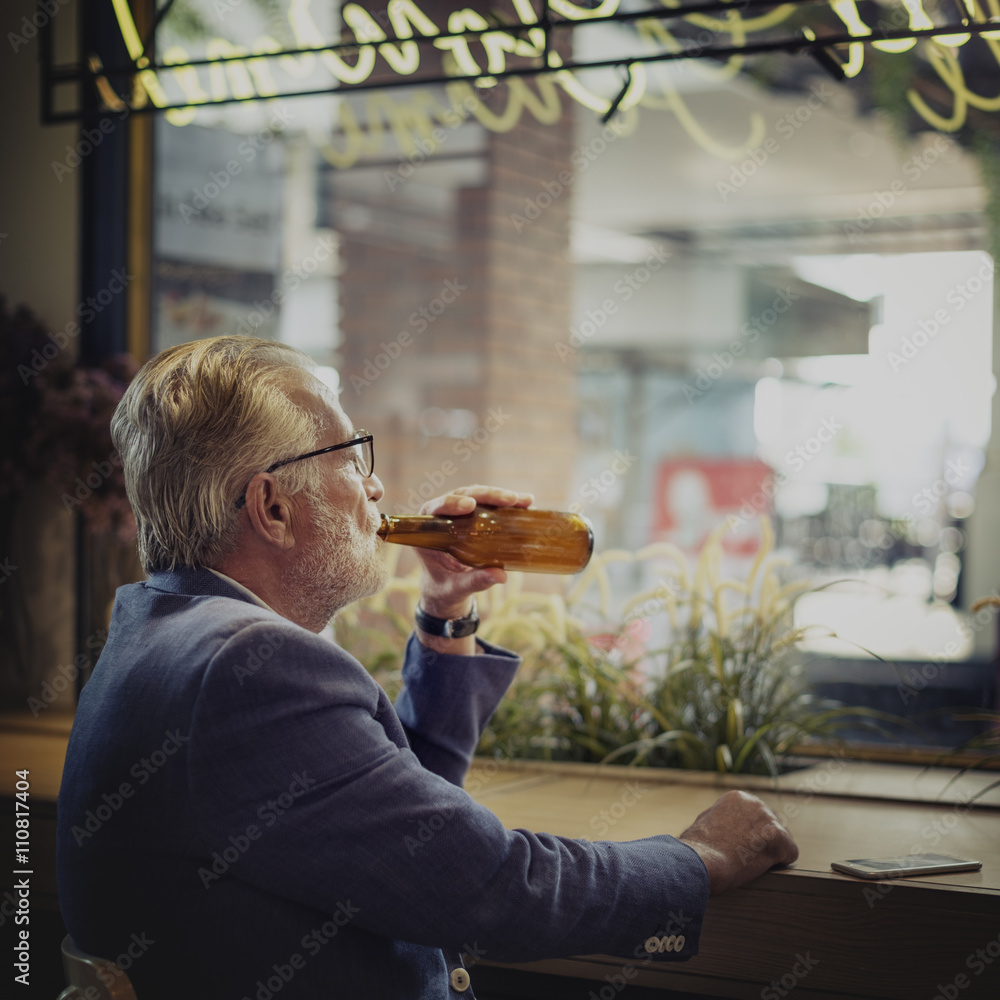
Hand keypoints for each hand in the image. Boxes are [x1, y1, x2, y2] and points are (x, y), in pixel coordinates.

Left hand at [415, 486, 533, 620]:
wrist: (447, 589)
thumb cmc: (444, 588)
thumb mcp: (456, 588)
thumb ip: (474, 582)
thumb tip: (500, 576)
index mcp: (426, 533)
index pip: (434, 510)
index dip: (451, 503)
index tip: (470, 505)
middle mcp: (440, 518)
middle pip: (461, 496)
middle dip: (486, 495)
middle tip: (510, 499)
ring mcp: (457, 515)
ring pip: (476, 496)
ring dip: (499, 496)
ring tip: (523, 500)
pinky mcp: (472, 518)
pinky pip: (487, 505)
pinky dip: (505, 504)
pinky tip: (525, 503)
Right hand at [678, 790, 797, 894]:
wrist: (702, 860)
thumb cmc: (699, 848)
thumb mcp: (705, 822)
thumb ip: (721, 818)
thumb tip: (723, 822)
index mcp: (737, 798)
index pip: (755, 815)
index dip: (749, 834)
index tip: (739, 845)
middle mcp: (755, 802)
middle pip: (771, 824)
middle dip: (763, 840)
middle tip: (748, 856)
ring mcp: (768, 818)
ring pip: (782, 838)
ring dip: (771, 851)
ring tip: (753, 862)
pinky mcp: (778, 837)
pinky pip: (790, 852)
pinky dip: (781, 863)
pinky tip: (764, 866)